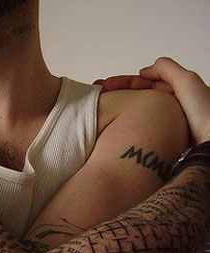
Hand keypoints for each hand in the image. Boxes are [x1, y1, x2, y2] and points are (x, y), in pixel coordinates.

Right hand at [94, 57, 209, 145]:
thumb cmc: (205, 115)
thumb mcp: (187, 80)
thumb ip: (166, 69)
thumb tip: (144, 70)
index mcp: (178, 89)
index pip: (145, 81)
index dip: (125, 81)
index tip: (107, 84)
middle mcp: (172, 104)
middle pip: (139, 94)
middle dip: (118, 93)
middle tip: (100, 94)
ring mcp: (166, 120)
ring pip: (138, 109)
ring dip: (120, 107)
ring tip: (103, 108)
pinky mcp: (163, 136)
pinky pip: (140, 125)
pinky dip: (127, 122)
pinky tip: (117, 125)